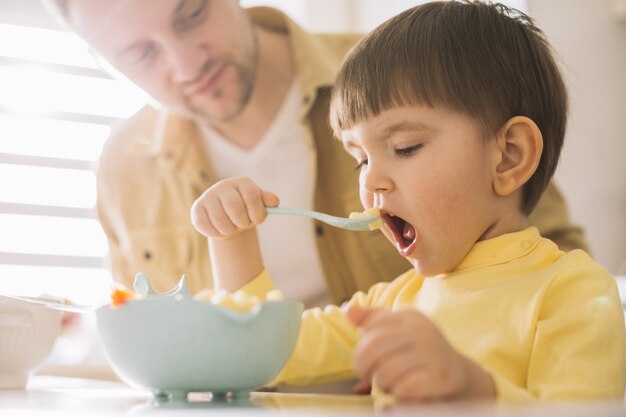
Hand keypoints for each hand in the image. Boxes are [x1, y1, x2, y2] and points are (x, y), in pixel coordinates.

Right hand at [191, 177, 278, 239]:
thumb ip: (268, 202)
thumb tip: (274, 202)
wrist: (229, 219)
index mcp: (242, 183)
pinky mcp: (197, 208)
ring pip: (220, 221)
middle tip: (243, 225)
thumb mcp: (260, 207)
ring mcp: (208, 196)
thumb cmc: (247, 212)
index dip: (257, 213)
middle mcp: (224, 186)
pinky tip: (219, 229)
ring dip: (229, 230)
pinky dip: (216, 233)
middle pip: (235, 207)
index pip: (252, 196)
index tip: (257, 220)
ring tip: (231, 227)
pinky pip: (206, 226)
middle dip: (242, 222)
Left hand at [345, 306, 493, 401]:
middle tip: (367, 377)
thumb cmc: (419, 354)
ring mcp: (434, 353)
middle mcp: (422, 330)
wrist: (460, 377)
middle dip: (364, 366)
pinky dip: (398, 395)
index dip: (360, 348)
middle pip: (374, 345)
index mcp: (409, 316)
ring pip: (387, 370)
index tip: (363, 362)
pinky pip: (405, 388)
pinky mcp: (442, 377)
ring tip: (390, 386)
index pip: (371, 326)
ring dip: (382, 384)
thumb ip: (371, 321)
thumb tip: (347, 310)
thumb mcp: (398, 333)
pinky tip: (404, 394)